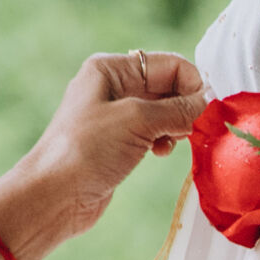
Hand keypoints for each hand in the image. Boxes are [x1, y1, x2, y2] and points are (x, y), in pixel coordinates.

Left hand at [0, 52, 206, 259]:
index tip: (202, 114)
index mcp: (111, 69)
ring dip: (176, 126)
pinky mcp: (119, 140)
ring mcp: (116, 114)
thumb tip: (206, 105)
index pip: (171, 65)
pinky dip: (164, 140)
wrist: (53, 195)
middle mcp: (114, 86)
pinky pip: (155, 131)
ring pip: (165, 111)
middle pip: (169, 86)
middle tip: (186, 131)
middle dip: (185, 108)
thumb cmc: (86, 150)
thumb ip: (177, 109)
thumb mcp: (136, 120)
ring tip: (169, 143)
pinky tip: (159, 153)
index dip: (192, 86)